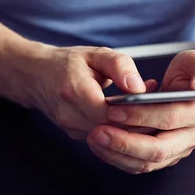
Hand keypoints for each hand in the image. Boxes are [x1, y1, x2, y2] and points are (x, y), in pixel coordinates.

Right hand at [27, 46, 156, 139]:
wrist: (36, 76)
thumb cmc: (67, 63)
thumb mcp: (96, 54)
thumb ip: (120, 66)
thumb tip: (139, 87)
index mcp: (75, 90)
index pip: (112, 114)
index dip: (136, 112)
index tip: (154, 102)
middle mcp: (70, 115)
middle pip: (113, 131)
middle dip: (139, 123)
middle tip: (158, 108)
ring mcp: (71, 129)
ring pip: (111, 140)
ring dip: (131, 129)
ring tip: (147, 111)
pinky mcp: (76, 136)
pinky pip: (105, 141)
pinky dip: (120, 132)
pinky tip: (131, 118)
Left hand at [86, 50, 194, 172]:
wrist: (191, 87)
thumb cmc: (191, 72)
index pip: (169, 119)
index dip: (140, 116)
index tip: (114, 110)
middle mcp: (191, 136)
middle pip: (157, 150)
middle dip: (124, 143)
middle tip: (98, 133)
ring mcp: (178, 150)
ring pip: (146, 163)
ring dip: (117, 154)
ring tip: (95, 139)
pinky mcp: (164, 157)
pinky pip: (139, 165)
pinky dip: (118, 159)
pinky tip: (101, 146)